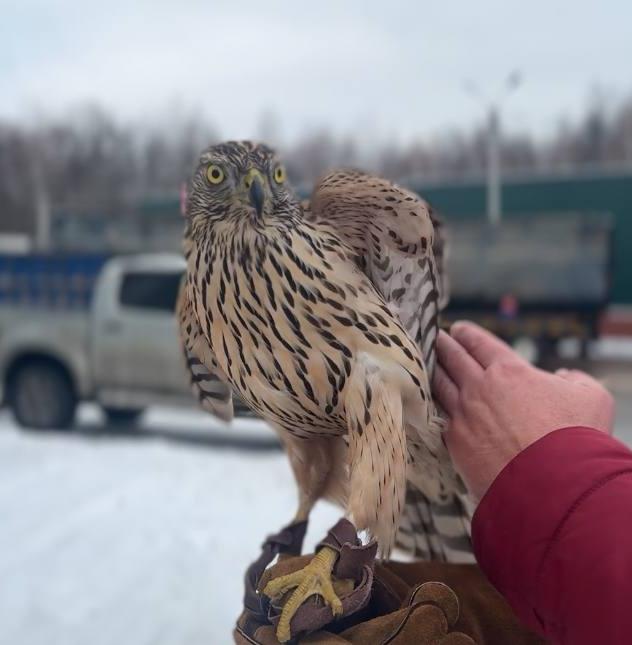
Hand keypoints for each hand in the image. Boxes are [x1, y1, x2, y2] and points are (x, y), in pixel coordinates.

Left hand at [433, 321, 614, 499]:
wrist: (552, 486)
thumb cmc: (576, 440)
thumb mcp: (591, 397)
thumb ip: (575, 380)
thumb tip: (563, 377)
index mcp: (510, 370)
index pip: (480, 343)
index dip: (467, 333)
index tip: (458, 329)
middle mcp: (480, 387)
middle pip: (453, 358)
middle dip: (444, 346)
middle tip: (436, 339)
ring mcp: (463, 414)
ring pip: (440, 385)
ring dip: (433, 371)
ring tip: (428, 365)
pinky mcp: (455, 441)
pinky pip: (439, 416)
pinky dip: (433, 405)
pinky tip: (431, 403)